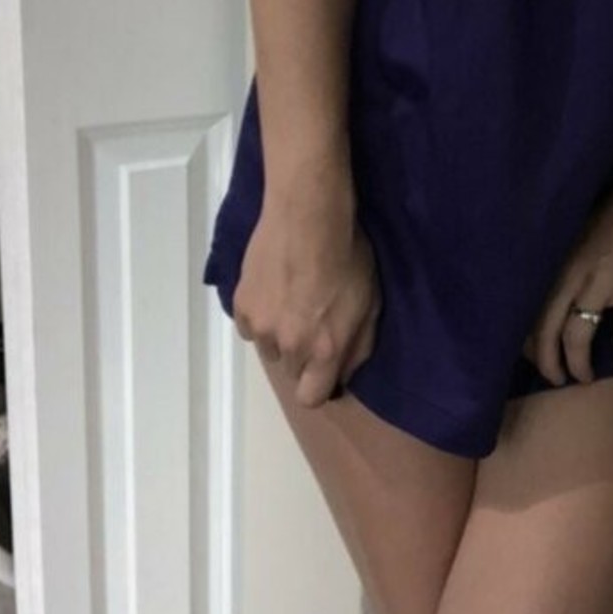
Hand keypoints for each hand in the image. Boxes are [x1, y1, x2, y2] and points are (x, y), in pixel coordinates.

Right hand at [232, 159, 380, 409]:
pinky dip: (260, 316)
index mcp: (324, 351)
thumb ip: (358, 348)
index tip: (325, 367)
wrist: (309, 215)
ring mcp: (260, 326)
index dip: (319, 385)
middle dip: (304, 354)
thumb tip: (343, 375)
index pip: (311, 398)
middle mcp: (289, 346)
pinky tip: (274, 291)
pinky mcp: (241, 303)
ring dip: (280, 334)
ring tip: (293, 302)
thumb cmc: (349, 258)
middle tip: (313, 321)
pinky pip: (249, 326)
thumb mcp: (371, 306)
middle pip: (292, 371)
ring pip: (269, 348)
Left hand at [523, 166, 612, 386]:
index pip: (530, 309)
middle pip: (546, 331)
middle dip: (548, 362)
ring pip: (578, 337)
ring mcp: (602, 283)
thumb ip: (569, 264)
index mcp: (557, 262)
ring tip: (585, 379)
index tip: (532, 357)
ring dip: (579, 365)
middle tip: (555, 379)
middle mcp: (571, 276)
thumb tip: (563, 290)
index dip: (528, 340)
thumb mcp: (579, 235)